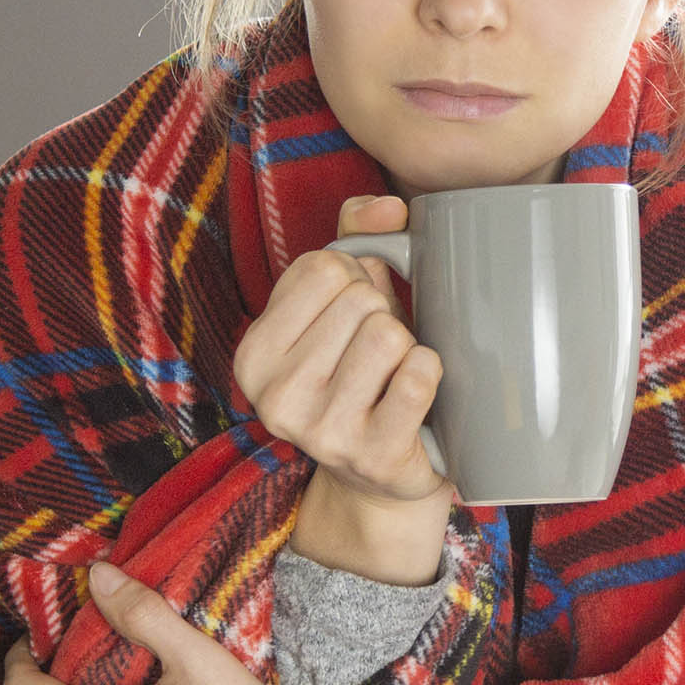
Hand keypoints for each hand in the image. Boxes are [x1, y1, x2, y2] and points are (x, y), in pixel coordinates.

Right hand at [233, 195, 448, 506]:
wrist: (380, 477)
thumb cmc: (360, 375)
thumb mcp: (342, 306)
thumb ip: (357, 237)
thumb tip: (391, 207)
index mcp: (254, 354)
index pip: (324, 266)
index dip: (355, 280)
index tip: (351, 318)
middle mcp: (274, 397)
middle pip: (360, 299)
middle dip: (383, 315)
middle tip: (376, 356)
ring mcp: (321, 431)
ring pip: (390, 334)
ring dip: (406, 348)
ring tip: (392, 378)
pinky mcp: (373, 455)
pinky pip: (419, 374)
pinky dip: (430, 373)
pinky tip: (415, 396)